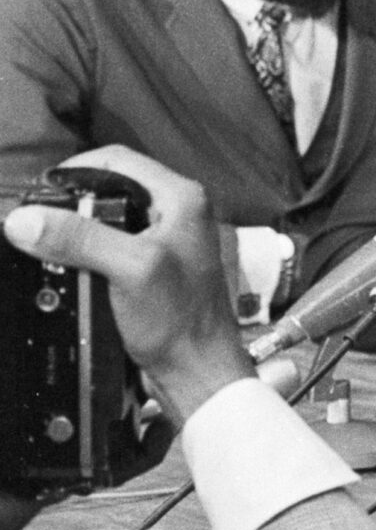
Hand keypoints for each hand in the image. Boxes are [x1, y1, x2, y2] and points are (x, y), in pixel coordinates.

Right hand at [2, 146, 252, 427]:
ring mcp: (165, 238)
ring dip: (76, 227)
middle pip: (111, 186)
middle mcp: (177, 210)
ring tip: (44, 240)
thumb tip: (24, 219)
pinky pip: (111, 243)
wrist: (196, 369)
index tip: (38, 192)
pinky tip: (67, 264)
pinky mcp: (152, 265)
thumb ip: (81, 239)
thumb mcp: (129, 269)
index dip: (74, 169)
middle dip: (72, 200)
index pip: (119, 160)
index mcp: (182, 198)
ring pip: (108, 216)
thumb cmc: (179, 319)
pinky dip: (86, 249)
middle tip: (36, 219)